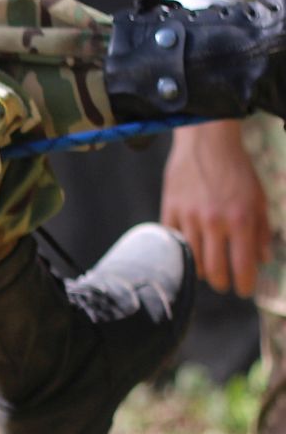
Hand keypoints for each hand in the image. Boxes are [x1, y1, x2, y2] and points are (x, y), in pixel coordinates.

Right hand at [161, 120, 272, 295]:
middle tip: (226, 284)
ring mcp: (189, 217)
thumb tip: (263, 259)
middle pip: (214, 269)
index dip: (244, 284)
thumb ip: (261, 230)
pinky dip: (180, 252)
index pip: (242, 265)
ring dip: (201, 271)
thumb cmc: (237, 169)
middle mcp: (214, 222)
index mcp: (241, 219)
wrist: (207, 141)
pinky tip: (189, 254)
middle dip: (222, 283)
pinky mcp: (170, 210)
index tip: (244, 291)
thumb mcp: (258, 197)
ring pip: (191, 260)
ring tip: (208, 272)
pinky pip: (173, 242)